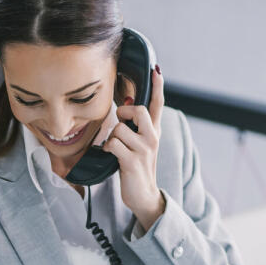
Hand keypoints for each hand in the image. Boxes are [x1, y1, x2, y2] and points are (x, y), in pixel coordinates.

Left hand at [106, 65, 165, 229]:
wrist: (143, 195)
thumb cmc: (136, 166)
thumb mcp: (139, 143)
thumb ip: (135, 125)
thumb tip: (125, 104)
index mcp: (155, 130)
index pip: (158, 103)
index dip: (157, 86)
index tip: (156, 69)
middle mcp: (153, 137)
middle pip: (136, 110)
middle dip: (122, 114)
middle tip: (120, 125)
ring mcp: (144, 149)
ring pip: (119, 128)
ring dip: (111, 138)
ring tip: (116, 149)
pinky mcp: (132, 161)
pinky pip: (112, 144)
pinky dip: (107, 148)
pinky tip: (111, 156)